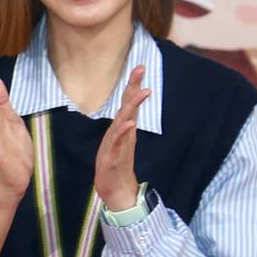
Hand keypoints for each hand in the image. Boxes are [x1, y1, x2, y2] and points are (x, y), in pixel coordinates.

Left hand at [93, 64, 148, 211]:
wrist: (115, 188)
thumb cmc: (113, 163)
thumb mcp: (114, 140)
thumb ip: (121, 125)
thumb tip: (127, 113)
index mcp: (122, 128)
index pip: (128, 103)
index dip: (133, 85)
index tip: (139, 68)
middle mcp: (124, 133)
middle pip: (130, 107)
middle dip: (135, 87)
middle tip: (142, 69)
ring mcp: (121, 144)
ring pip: (127, 122)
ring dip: (133, 107)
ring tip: (142, 92)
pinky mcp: (115, 157)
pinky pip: (120, 143)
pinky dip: (125, 133)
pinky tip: (130, 124)